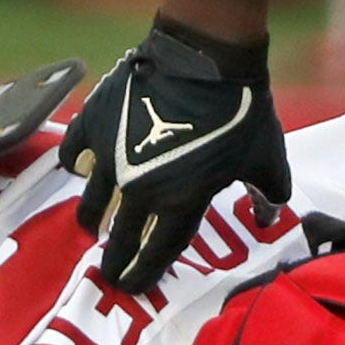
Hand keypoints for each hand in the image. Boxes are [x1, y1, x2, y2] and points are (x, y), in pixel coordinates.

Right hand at [60, 17, 290, 293]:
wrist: (204, 57)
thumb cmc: (240, 110)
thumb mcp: (266, 158)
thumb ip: (269, 193)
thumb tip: (269, 216)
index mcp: (181, 204)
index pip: (158, 254)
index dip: (144, 275)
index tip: (132, 287)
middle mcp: (140, 190)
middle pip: (120, 238)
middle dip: (112, 261)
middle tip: (106, 272)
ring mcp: (112, 158)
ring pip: (91, 204)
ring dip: (91, 220)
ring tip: (91, 224)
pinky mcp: (95, 126)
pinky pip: (75, 154)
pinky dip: (76, 164)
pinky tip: (79, 167)